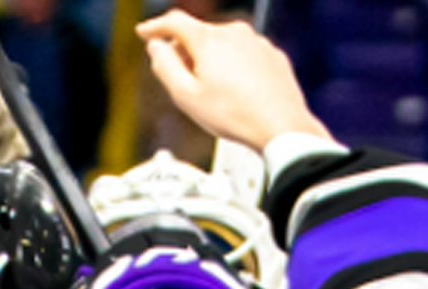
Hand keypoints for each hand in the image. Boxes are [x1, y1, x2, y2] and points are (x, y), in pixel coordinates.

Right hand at [134, 11, 331, 151]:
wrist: (282, 127)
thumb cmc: (235, 116)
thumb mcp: (186, 97)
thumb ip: (165, 67)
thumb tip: (156, 48)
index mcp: (209, 40)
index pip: (174, 21)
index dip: (155, 27)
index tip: (145, 33)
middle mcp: (234, 33)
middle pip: (199, 35)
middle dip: (185, 52)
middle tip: (181, 81)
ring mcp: (256, 42)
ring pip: (223, 45)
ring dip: (211, 61)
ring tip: (213, 93)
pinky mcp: (272, 54)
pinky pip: (244, 55)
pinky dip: (234, 67)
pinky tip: (236, 93)